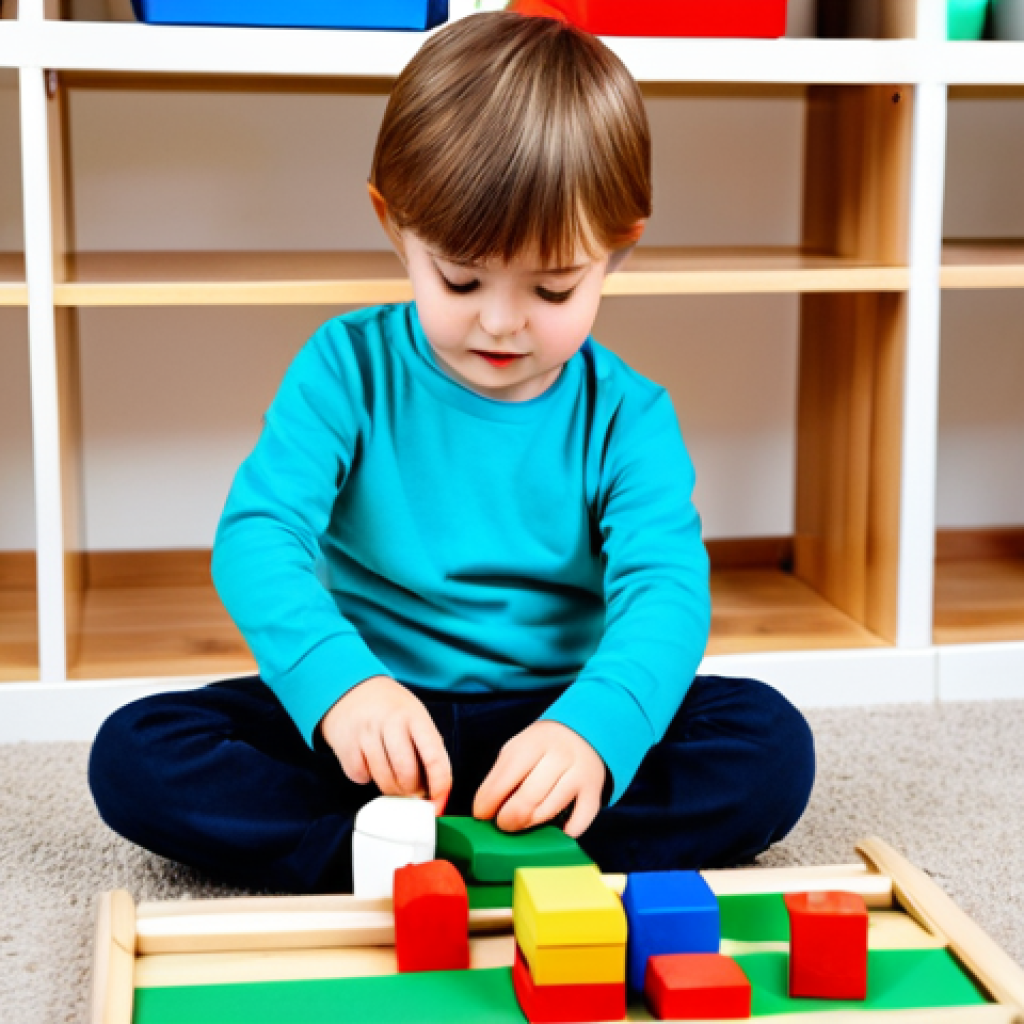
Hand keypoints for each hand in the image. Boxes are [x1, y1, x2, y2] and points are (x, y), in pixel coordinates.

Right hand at [320, 675, 451, 813]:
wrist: (349, 691)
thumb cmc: (391, 710)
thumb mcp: (415, 717)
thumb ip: (427, 747)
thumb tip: (435, 789)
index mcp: (414, 716)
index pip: (434, 756)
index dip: (440, 783)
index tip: (439, 799)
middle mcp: (390, 723)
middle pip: (407, 774)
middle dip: (413, 790)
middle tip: (413, 788)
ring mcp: (365, 734)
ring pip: (384, 781)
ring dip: (392, 788)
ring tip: (393, 776)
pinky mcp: (345, 747)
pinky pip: (361, 777)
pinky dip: (368, 777)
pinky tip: (370, 761)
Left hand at [472, 720, 606, 837]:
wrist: (582, 735)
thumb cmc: (540, 748)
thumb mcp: (517, 750)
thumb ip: (500, 777)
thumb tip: (483, 812)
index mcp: (534, 742)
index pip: (505, 779)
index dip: (488, 803)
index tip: (481, 815)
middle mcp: (560, 755)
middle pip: (527, 799)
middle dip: (508, 819)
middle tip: (503, 823)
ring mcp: (579, 775)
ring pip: (548, 812)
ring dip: (529, 824)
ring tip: (522, 821)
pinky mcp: (594, 794)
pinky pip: (577, 823)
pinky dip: (562, 832)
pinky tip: (553, 828)